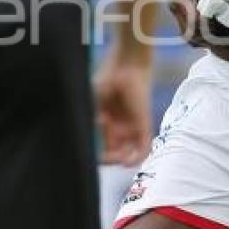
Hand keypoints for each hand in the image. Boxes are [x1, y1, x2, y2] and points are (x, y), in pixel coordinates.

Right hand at [93, 51, 151, 166]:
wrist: (126, 65)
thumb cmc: (108, 78)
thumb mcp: (93, 101)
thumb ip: (90, 120)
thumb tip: (84, 136)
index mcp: (105, 121)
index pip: (101, 144)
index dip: (97, 153)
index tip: (91, 156)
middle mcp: (119, 126)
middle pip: (115, 151)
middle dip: (109, 157)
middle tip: (103, 158)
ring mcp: (132, 126)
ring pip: (128, 151)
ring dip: (121, 158)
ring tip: (116, 158)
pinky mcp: (144, 124)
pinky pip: (143, 146)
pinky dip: (137, 157)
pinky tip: (127, 163)